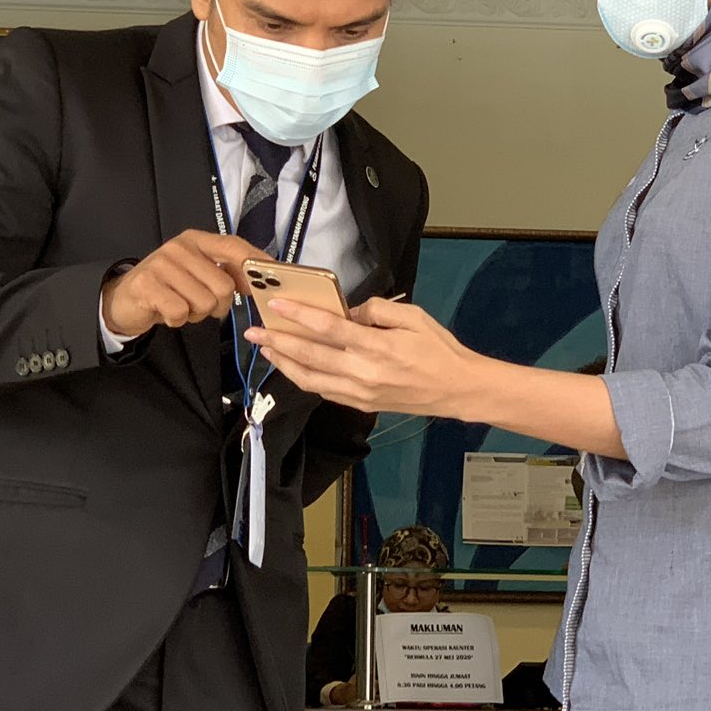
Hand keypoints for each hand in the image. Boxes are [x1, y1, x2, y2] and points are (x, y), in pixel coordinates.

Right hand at [101, 231, 254, 337]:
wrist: (125, 299)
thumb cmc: (168, 288)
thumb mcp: (198, 273)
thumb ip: (226, 272)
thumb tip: (260, 279)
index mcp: (196, 240)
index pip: (232, 246)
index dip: (255, 261)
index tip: (273, 275)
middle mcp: (180, 248)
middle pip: (223, 285)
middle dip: (218, 305)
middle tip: (200, 305)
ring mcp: (162, 265)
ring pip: (204, 302)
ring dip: (196, 314)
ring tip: (181, 306)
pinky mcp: (147, 285)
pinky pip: (181, 312)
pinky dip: (178, 320)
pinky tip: (168, 312)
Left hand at [244, 296, 482, 416]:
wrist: (458, 389)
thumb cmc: (439, 348)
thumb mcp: (413, 317)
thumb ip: (377, 310)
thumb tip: (349, 312)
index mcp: (375, 346)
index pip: (326, 328)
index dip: (297, 316)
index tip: (275, 306)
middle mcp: (361, 371)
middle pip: (309, 356)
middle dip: (277, 342)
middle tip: (253, 332)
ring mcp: (359, 392)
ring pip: (310, 379)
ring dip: (284, 364)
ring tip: (266, 350)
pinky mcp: (361, 405)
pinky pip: (324, 392)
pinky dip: (304, 379)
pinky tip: (293, 368)